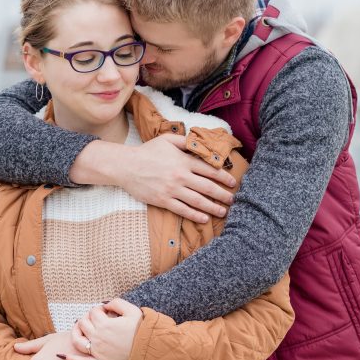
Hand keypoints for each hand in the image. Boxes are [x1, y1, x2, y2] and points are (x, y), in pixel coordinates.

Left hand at [66, 299, 142, 359]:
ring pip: (77, 341)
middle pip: (83, 323)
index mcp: (105, 324)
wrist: (151, 351)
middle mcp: (98, 338)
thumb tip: (105, 305)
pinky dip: (71, 359)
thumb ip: (116, 303)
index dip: (98, 309)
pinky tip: (62, 355)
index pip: (93, 312)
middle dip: (87, 318)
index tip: (106, 312)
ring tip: (79, 329)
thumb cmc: (142, 330)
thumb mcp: (132, 310)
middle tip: (96, 320)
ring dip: (75, 333)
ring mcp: (98, 352)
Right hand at [73, 135, 236, 223]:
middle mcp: (180, 176)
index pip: (210, 170)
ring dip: (212, 207)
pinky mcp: (163, 200)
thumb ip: (185, 141)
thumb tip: (200, 142)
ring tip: (223, 212)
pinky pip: (182, 210)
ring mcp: (172, 190)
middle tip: (233, 200)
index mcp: (184, 161)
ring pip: (197, 201)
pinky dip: (195, 215)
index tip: (233, 182)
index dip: (224, 177)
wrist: (126, 166)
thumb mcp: (167, 140)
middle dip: (222, 195)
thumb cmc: (147, 151)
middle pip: (207, 187)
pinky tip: (204, 219)